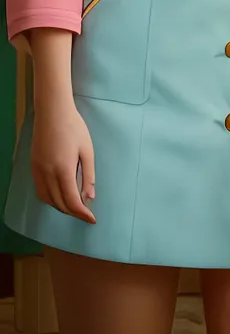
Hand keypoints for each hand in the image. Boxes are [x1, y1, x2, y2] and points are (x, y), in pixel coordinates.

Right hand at [31, 95, 95, 222]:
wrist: (52, 113)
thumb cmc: (74, 128)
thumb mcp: (87, 150)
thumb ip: (88, 174)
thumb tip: (89, 196)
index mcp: (63, 170)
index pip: (72, 201)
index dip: (82, 213)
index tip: (92, 220)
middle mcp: (47, 175)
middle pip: (59, 203)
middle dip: (73, 212)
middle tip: (86, 214)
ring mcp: (37, 172)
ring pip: (47, 200)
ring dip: (60, 207)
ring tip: (75, 207)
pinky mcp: (33, 168)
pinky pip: (40, 191)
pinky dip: (50, 199)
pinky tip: (60, 196)